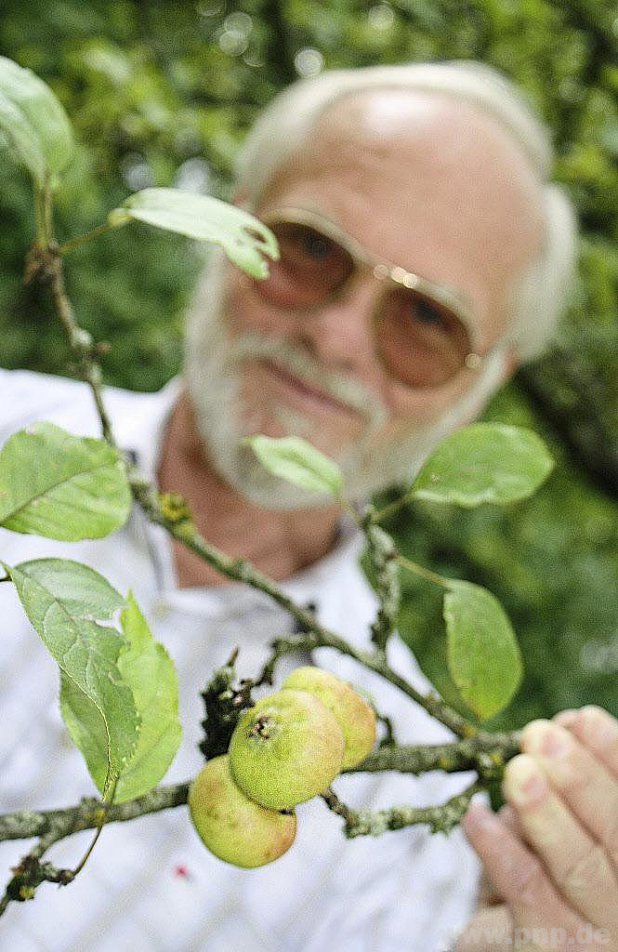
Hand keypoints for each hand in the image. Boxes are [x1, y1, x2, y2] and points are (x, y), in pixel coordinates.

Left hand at [456, 706, 617, 950]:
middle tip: (541, 735)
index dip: (614, 758)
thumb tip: (567, 723)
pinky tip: (476, 818)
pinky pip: (526, 894)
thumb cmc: (548, 877)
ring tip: (517, 772)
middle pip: (617, 839)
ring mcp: (597, 941)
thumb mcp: (564, 823)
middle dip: (580, 780)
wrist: (515, 946)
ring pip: (577, 868)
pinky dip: (498, 851)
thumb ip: (574, 781)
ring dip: (544, 814)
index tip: (582, 717)